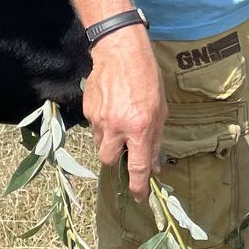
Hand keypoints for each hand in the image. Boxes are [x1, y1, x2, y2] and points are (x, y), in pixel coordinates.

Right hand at [83, 25, 165, 196]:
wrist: (120, 51)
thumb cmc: (146, 78)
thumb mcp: (160, 110)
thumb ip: (155, 140)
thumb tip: (153, 166)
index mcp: (139, 128)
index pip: (137, 167)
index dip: (138, 187)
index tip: (139, 197)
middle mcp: (116, 127)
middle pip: (108, 160)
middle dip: (116, 158)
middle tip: (125, 146)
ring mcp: (98, 119)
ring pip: (99, 143)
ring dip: (109, 140)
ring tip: (119, 120)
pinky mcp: (87, 110)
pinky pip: (93, 126)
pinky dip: (102, 123)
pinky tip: (110, 107)